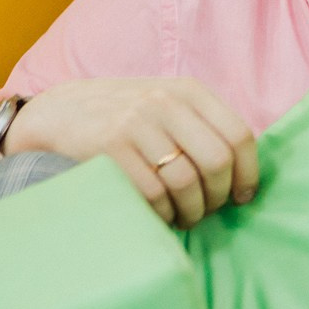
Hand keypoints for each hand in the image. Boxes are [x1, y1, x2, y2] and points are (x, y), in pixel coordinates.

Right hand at [8, 78, 257, 227]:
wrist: (60, 111)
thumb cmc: (126, 116)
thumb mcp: (168, 104)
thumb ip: (203, 127)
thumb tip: (243, 173)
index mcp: (190, 92)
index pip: (238, 135)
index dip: (248, 173)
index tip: (243, 196)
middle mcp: (166, 103)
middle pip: (216, 161)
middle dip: (218, 196)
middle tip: (209, 210)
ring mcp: (136, 123)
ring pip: (185, 181)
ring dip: (191, 210)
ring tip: (186, 217)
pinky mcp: (110, 148)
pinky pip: (152, 193)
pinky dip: (163, 213)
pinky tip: (161, 215)